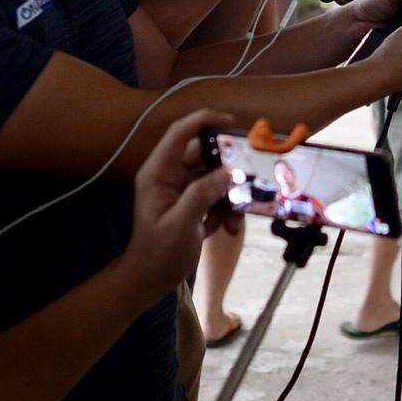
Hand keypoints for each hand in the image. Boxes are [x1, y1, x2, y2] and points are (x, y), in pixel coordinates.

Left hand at [118, 111, 236, 292]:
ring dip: (229, 196)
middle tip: (249, 176)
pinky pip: (216, 195)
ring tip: (234, 220)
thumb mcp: (180, 224)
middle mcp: (170, 175)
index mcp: (158, 172)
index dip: (203, 121)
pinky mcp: (192, 203)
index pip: (180, 133)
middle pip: (204, 155)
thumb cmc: (159, 253)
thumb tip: (228, 172)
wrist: (151, 279)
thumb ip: (202, 195)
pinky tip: (225, 229)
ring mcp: (182, 189)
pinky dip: (226, 210)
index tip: (230, 122)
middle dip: (227, 168)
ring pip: (214, 177)